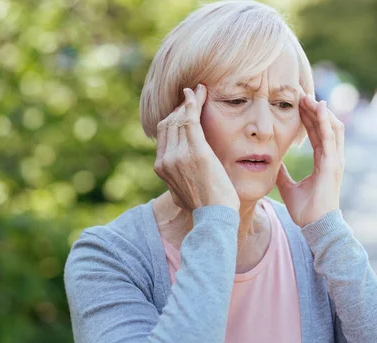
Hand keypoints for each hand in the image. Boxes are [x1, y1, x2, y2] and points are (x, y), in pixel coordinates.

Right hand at [154, 84, 239, 211]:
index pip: (164, 134)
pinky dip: (195, 103)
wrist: (215, 218)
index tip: (185, 109)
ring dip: (190, 101)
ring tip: (200, 91)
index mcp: (162, 168)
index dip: (173, 118)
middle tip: (193, 95)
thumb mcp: (184, 195)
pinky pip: (191, 119)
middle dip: (181, 107)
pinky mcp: (195, 151)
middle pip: (169, 123)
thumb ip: (178, 182)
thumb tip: (178, 182)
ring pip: (180, 119)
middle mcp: (166, 159)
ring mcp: (179, 155)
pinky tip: (201, 93)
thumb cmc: (207, 209)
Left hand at [276, 94, 344, 226]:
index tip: (298, 102)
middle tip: (300, 92)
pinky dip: (324, 120)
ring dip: (319, 110)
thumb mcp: (288, 188)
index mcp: (324, 161)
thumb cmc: (306, 211)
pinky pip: (330, 137)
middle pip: (324, 125)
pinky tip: (317, 107)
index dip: (308, 117)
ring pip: (330, 126)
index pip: (316, 133)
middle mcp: (332, 158)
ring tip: (307, 96)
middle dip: (313, 108)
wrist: (316, 227)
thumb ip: (283, 174)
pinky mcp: (334, 164)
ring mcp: (335, 160)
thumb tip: (272, 163)